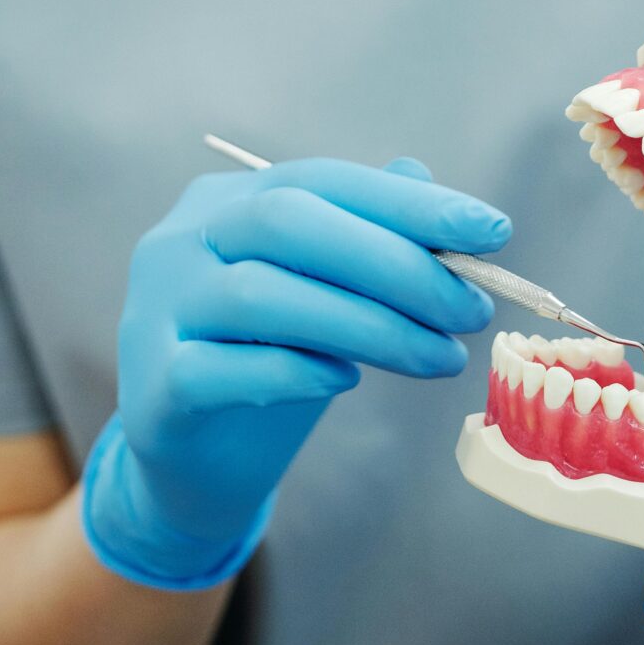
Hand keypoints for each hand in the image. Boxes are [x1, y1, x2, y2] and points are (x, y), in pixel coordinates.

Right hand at [84, 156, 509, 589]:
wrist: (197, 463)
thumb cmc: (270, 361)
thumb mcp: (325, 294)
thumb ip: (368, 240)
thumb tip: (436, 194)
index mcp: (226, 202)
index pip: (321, 181)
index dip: (408, 203)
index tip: (491, 231)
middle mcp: (180, 242)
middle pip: (288, 223)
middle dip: (395, 264)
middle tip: (470, 309)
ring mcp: (155, 310)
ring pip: (260, 296)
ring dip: (367, 324)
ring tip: (439, 358)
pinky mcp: (152, 386)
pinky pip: (222, 368)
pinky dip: (293, 371)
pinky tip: (344, 380)